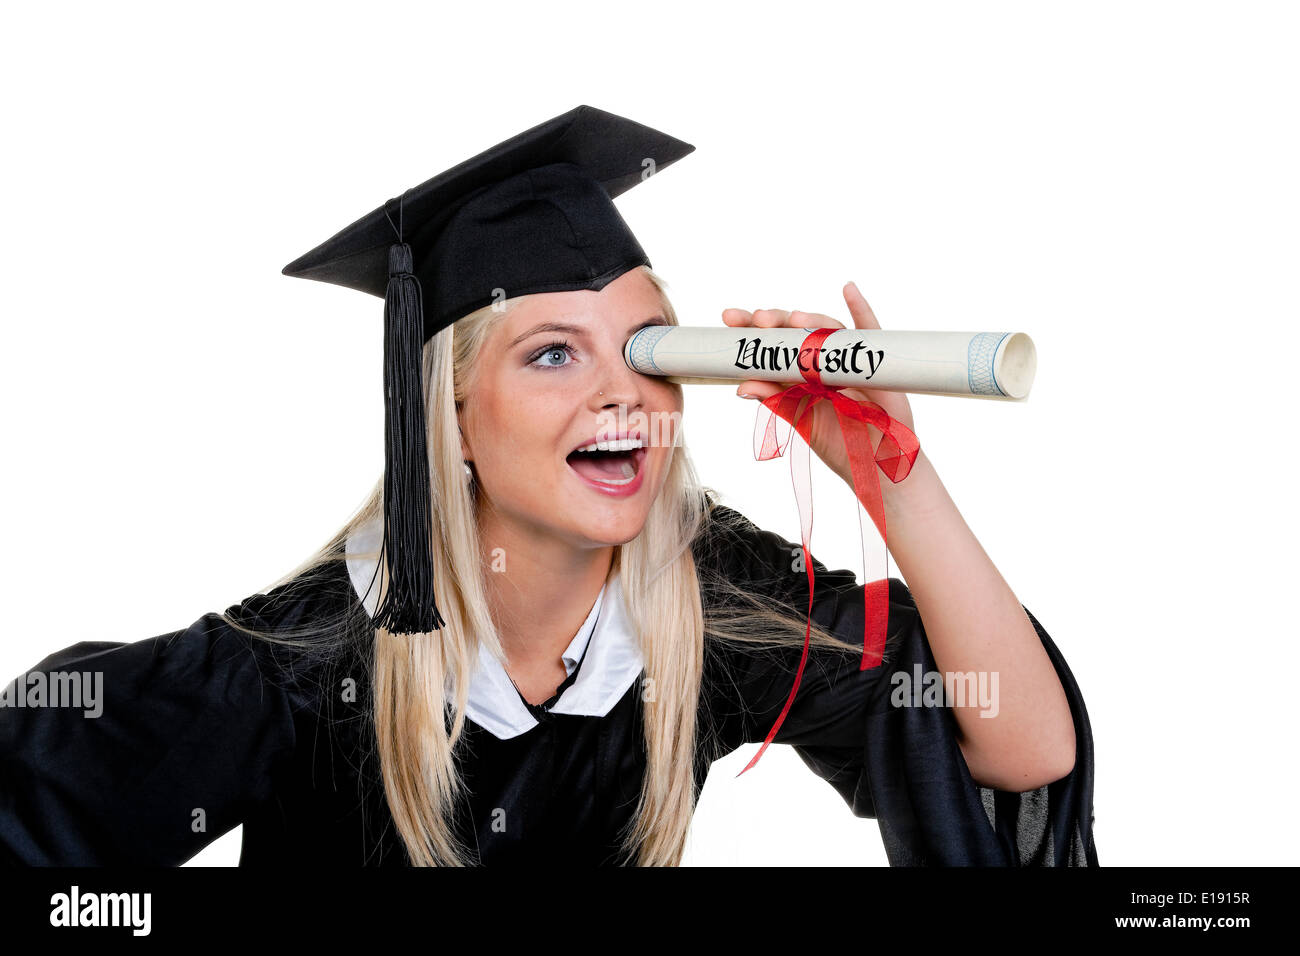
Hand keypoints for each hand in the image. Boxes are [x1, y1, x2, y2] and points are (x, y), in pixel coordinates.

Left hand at [722, 281, 916, 485]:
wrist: (876, 464)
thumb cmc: (840, 444)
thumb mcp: (801, 422)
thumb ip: (776, 401)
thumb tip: (741, 386)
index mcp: (799, 374)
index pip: (773, 346)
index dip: (753, 331)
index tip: (730, 319)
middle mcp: (822, 362)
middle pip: (797, 332)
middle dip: (776, 321)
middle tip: (758, 318)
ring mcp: (849, 360)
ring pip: (828, 330)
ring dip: (811, 320)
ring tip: (794, 319)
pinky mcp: (876, 363)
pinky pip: (870, 331)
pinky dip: (861, 308)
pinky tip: (848, 289)